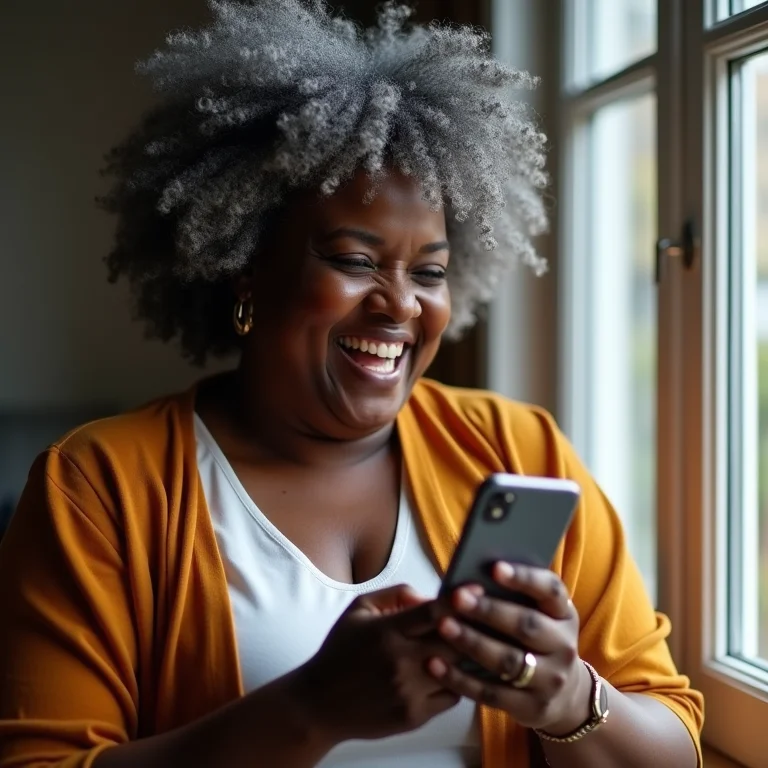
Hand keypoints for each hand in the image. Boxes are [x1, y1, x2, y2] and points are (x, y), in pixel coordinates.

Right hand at [296, 584, 460, 744]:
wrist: (319, 704)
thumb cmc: (340, 652)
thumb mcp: (359, 610)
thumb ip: (395, 595)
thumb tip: (428, 597)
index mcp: (387, 631)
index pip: (433, 612)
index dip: (459, 600)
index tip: (476, 590)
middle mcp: (400, 661)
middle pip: (454, 641)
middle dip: (470, 628)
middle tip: (482, 618)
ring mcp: (409, 692)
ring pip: (458, 671)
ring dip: (466, 657)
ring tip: (474, 645)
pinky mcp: (414, 716)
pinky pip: (451, 696)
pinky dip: (455, 683)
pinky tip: (448, 672)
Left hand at [428, 563, 591, 734]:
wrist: (566, 695)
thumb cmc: (537, 638)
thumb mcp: (539, 613)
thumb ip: (513, 594)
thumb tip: (468, 573)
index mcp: (564, 613)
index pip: (550, 590)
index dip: (524, 578)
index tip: (494, 568)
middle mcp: (563, 645)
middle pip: (527, 625)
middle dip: (489, 610)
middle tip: (457, 597)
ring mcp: (550, 679)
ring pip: (508, 660)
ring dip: (473, 642)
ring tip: (444, 626)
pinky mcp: (531, 707)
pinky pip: (491, 692)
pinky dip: (460, 679)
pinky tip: (435, 664)